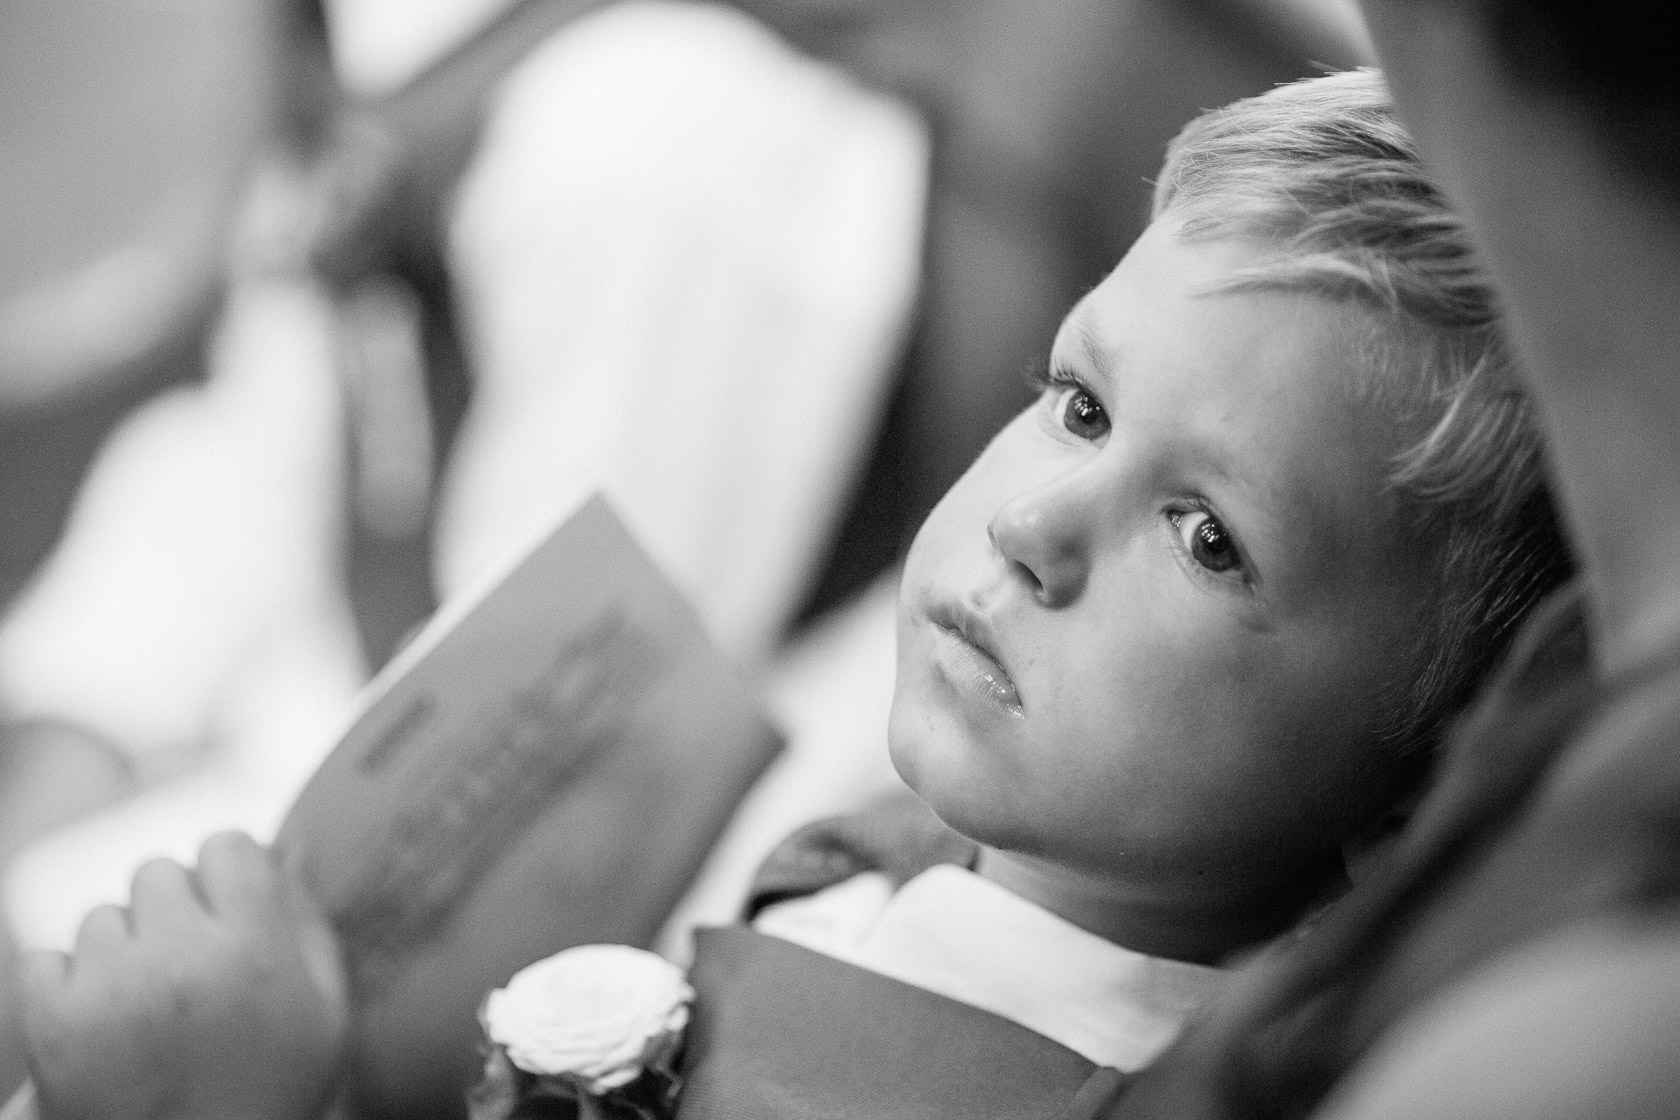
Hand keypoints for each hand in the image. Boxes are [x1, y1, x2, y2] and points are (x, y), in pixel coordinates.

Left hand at [14, 833, 349, 1119]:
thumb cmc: (270, 1095)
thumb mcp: (325, 1013)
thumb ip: (310, 922)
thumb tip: (293, 842)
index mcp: (255, 948)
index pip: (224, 846)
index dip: (226, 877)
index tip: (228, 913)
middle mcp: (180, 956)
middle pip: (158, 874)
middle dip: (172, 913)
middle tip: (186, 970)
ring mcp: (111, 987)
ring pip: (103, 918)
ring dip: (120, 952)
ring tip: (146, 1008)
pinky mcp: (54, 1021)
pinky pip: (45, 959)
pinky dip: (64, 987)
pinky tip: (102, 1025)